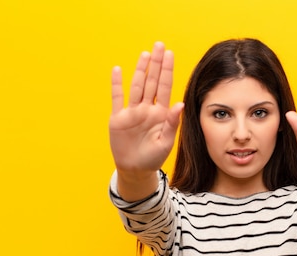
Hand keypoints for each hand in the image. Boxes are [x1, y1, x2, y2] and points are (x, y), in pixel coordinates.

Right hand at [109, 42, 183, 177]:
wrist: (136, 170)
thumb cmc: (153, 157)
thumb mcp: (166, 142)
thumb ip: (172, 123)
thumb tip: (179, 104)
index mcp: (161, 114)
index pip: (165, 88)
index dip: (167, 71)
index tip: (170, 55)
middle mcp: (147, 109)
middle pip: (152, 82)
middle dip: (156, 64)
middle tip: (159, 45)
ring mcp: (132, 112)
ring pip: (137, 86)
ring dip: (140, 70)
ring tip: (145, 54)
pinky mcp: (118, 118)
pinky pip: (117, 98)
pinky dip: (117, 84)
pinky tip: (118, 70)